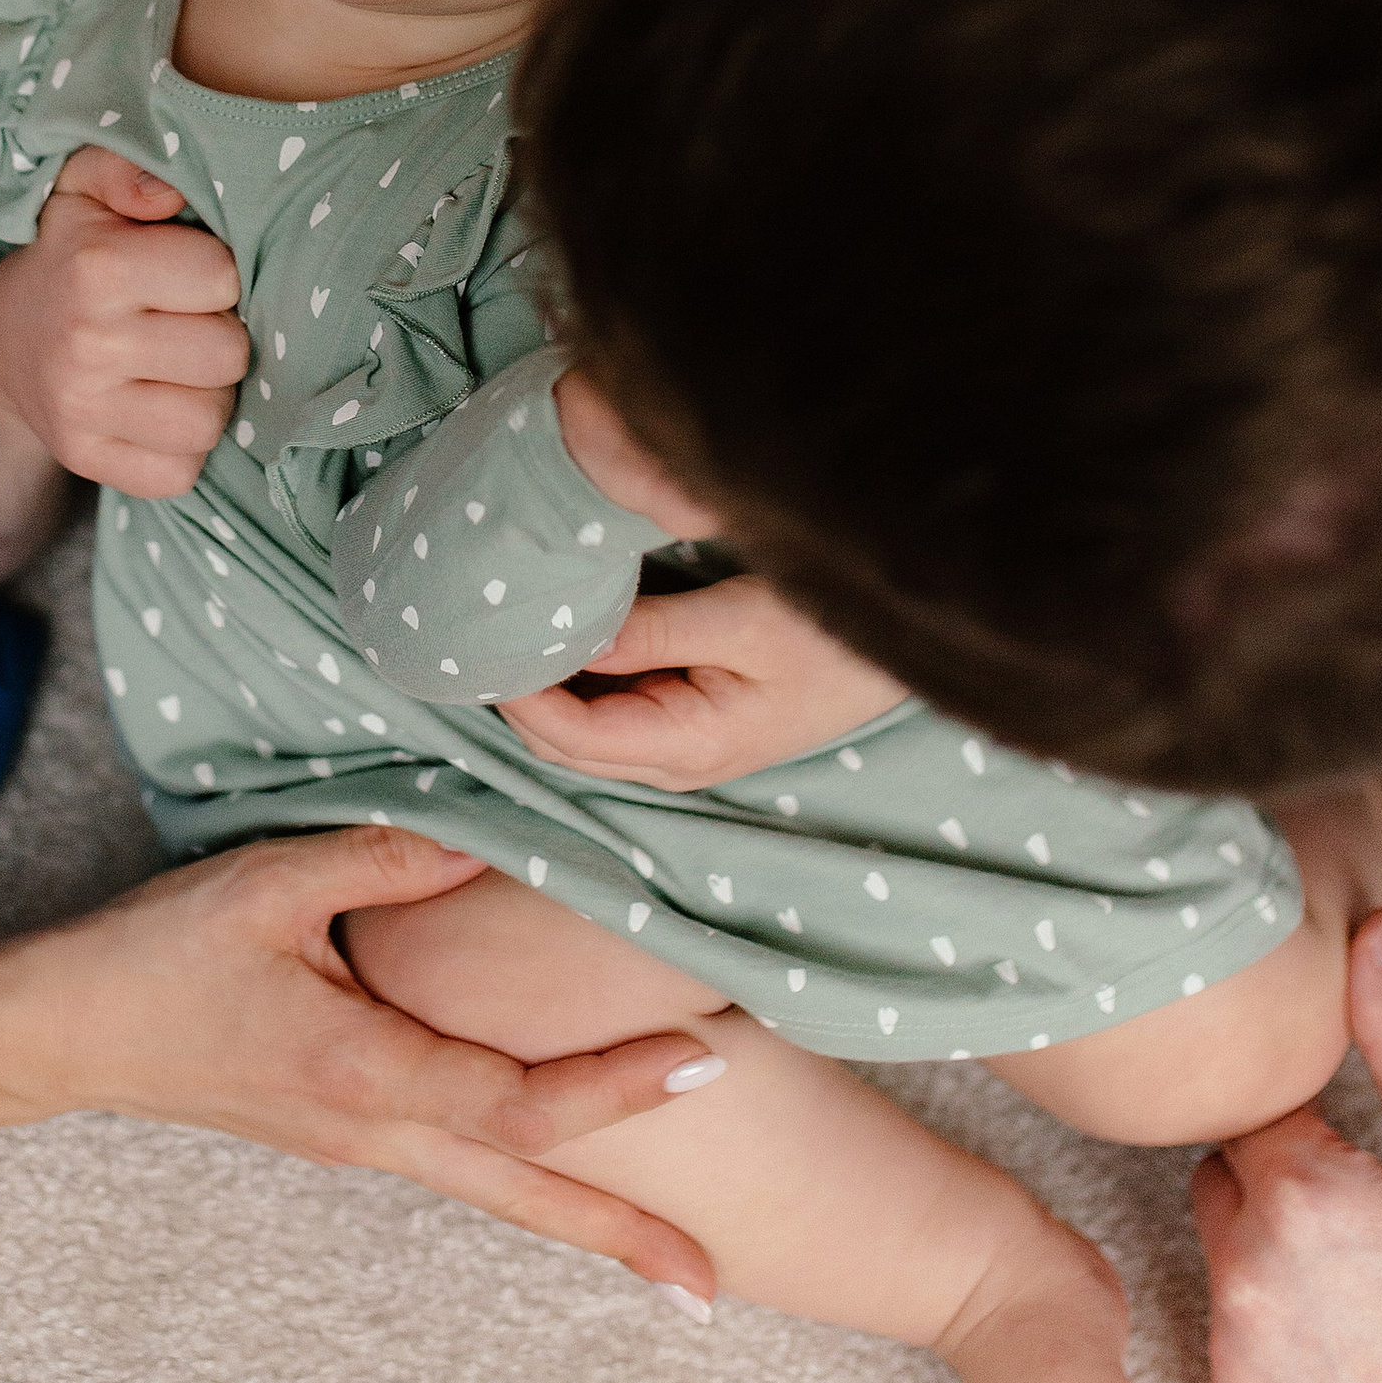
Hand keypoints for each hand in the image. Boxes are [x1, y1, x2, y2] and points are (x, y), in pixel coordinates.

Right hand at [0, 145, 247, 496]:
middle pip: (228, 354)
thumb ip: (129, 166)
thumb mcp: (88, 186)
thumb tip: (172, 193)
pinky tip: (157, 409)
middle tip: (185, 323)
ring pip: (211, 421)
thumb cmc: (72, 253)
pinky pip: (182, 471)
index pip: (223, 277)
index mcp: (96, 267)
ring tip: (176, 368)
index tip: (185, 272)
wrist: (4, 340)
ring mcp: (83, 412)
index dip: (215, 273)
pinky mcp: (88, 461)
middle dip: (219, 335)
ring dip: (207, 395)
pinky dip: (182, 447)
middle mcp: (87, 343)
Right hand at [0, 825, 721, 1300]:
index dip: (614, 1084)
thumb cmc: (158, 955)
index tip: (701, 1059)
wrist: (65, 1033)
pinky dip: (530, 1180)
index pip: (515, 1097)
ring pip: (498, 1190)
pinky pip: (462, 1165)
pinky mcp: (347, 1134)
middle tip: (715, 1291)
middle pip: (524, 1192)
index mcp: (362, 1072)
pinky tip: (571, 1182)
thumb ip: (390, 859)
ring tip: (674, 1262)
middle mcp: (373, 1131)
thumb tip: (500, 841)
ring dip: (587, 1223)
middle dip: (622, 1237)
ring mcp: (360, 1145)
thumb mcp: (269, 882)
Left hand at [501, 569, 903, 789]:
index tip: (482, 634)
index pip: (570, 734)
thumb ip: (652, 630)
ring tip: (509, 624)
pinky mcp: (696, 721)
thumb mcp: (741, 620)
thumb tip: (567, 634)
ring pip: (585, 731)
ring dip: (546, 687)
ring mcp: (687, 747)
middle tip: (478, 624)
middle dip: (517, 694)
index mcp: (687, 746)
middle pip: (565, 743)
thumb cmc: (833, 634)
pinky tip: (565, 632)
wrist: (903, 648)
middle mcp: (679, 762)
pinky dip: (580, 680)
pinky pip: (616, 711)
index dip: (517, 692)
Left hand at [1192, 910, 1381, 1382]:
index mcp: (1299, 1194)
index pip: (1256, 1110)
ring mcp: (1232, 1352)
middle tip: (1379, 1239)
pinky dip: (1274, 1341)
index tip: (1369, 1170)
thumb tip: (1374, 928)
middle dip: (1285, 1189)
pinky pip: (1231, 1341)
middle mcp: (1244, 1271)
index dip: (1318, 1133)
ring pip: (1225, 1258)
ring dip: (1275, 1262)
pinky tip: (1353, 1362)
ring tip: (1373, 1305)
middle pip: (1225, 1179)